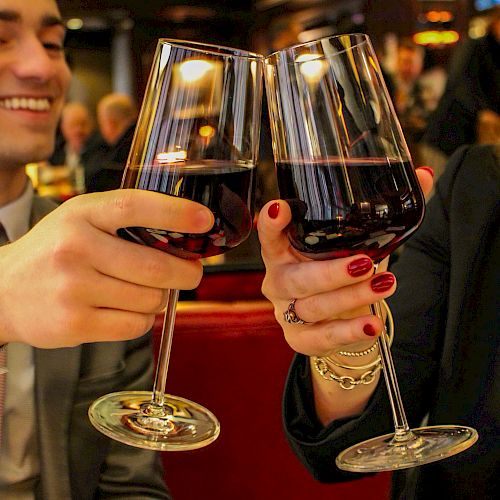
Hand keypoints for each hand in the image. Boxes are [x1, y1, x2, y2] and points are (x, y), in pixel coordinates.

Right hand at [0, 189, 213, 347]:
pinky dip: (142, 319)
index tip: (205, 221)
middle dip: (186, 274)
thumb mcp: (81, 221)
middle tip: (191, 273)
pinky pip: (136, 326)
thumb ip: (125, 223)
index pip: (134, 207)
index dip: (176, 212)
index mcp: (81, 215)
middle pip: (156, 267)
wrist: (4, 292)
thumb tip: (184, 239)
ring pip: (150, 300)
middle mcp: (75, 248)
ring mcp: (73, 289)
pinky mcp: (74, 324)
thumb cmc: (54, 253)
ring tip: (141, 292)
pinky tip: (125, 310)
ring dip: (159, 299)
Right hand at [257, 167, 433, 356]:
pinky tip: (372, 325)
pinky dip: (348, 331)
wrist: (339, 319)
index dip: (270, 223)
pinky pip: (321, 337)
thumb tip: (423, 175)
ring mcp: (286, 312)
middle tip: (365, 262)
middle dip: (331, 272)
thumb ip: (386, 213)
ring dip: (351, 298)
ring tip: (385, 285)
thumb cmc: (342, 273)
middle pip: (297, 278)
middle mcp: (279, 280)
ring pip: (313, 307)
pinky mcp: (299, 338)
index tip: (281, 208)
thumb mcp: (359, 243)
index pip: (269, 235)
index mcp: (284, 250)